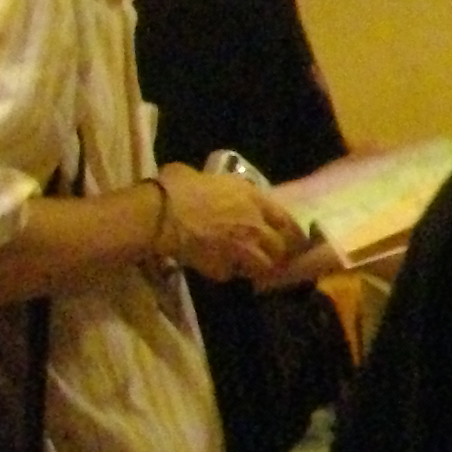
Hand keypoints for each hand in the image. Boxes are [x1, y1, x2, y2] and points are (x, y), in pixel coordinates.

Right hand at [161, 163, 309, 282]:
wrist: (159, 214)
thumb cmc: (177, 188)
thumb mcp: (203, 176)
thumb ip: (218, 187)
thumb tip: (207, 184)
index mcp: (253, 198)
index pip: (287, 220)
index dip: (292, 233)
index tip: (292, 240)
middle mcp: (255, 224)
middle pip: (280, 247)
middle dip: (277, 254)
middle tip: (269, 257)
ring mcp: (243, 249)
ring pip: (263, 266)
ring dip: (256, 268)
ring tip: (245, 267)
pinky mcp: (224, 268)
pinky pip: (232, 275)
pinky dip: (227, 274)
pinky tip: (217, 268)